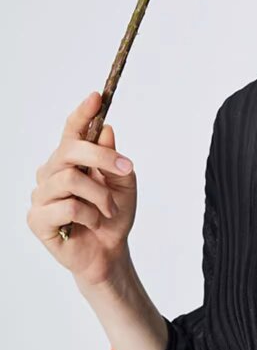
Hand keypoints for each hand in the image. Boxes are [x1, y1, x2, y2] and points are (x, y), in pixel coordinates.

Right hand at [27, 91, 137, 286]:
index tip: (96, 97)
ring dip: (101, 196)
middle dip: (102, 157)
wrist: (109, 252)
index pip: (71, 132)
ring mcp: (41, 196)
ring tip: (109, 211)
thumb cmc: (112, 217)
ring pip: (72, 180)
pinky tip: (92, 224)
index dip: (82, 113)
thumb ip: (114, 159)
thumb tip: (106, 130)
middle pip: (69, 151)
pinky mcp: (37, 219)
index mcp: (69, 161)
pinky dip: (90, 216)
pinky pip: (68, 207)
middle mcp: (50, 173)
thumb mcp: (124, 184)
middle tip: (126, 169)